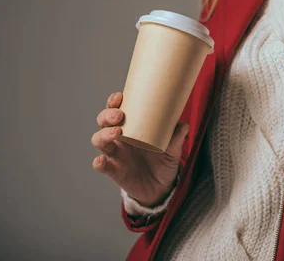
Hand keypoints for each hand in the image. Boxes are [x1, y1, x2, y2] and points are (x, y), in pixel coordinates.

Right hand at [91, 92, 188, 206]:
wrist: (162, 187)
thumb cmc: (164, 160)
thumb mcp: (173, 148)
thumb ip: (177, 138)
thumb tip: (184, 125)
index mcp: (131, 126)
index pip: (116, 109)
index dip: (114, 102)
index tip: (119, 97)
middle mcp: (119, 138)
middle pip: (103, 122)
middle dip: (107, 116)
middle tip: (119, 115)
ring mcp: (115, 154)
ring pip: (99, 140)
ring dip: (104, 134)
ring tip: (116, 132)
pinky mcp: (114, 171)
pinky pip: (102, 166)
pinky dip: (99, 163)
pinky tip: (101, 160)